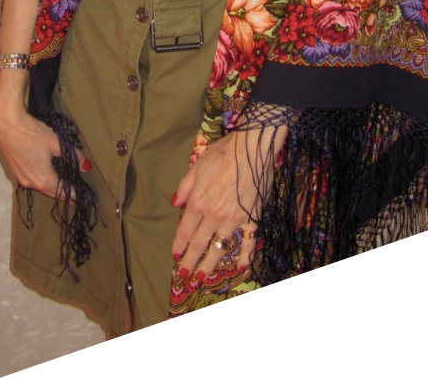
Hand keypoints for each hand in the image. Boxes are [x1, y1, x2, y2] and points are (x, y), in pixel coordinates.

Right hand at [0, 70, 89, 198]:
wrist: (6, 124)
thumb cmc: (32, 134)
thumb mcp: (56, 143)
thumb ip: (72, 156)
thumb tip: (85, 167)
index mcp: (42, 179)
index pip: (62, 191)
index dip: (73, 195)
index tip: (82, 200)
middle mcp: (30, 183)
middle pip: (50, 191)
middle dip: (62, 192)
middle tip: (74, 194)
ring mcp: (20, 177)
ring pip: (40, 186)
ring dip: (51, 186)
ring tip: (62, 184)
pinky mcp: (14, 170)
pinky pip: (32, 179)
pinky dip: (41, 179)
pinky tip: (46, 173)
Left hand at [170, 124, 285, 280]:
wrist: (251, 149)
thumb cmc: (222, 154)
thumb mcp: (197, 167)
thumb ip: (184, 188)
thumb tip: (174, 204)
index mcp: (198, 203)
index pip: (185, 230)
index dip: (179, 245)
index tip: (175, 257)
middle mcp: (214, 216)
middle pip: (199, 244)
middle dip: (190, 262)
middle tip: (184, 277)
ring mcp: (234, 220)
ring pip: (221, 248)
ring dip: (210, 264)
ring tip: (203, 277)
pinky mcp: (252, 219)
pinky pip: (249, 242)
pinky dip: (246, 257)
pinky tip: (242, 268)